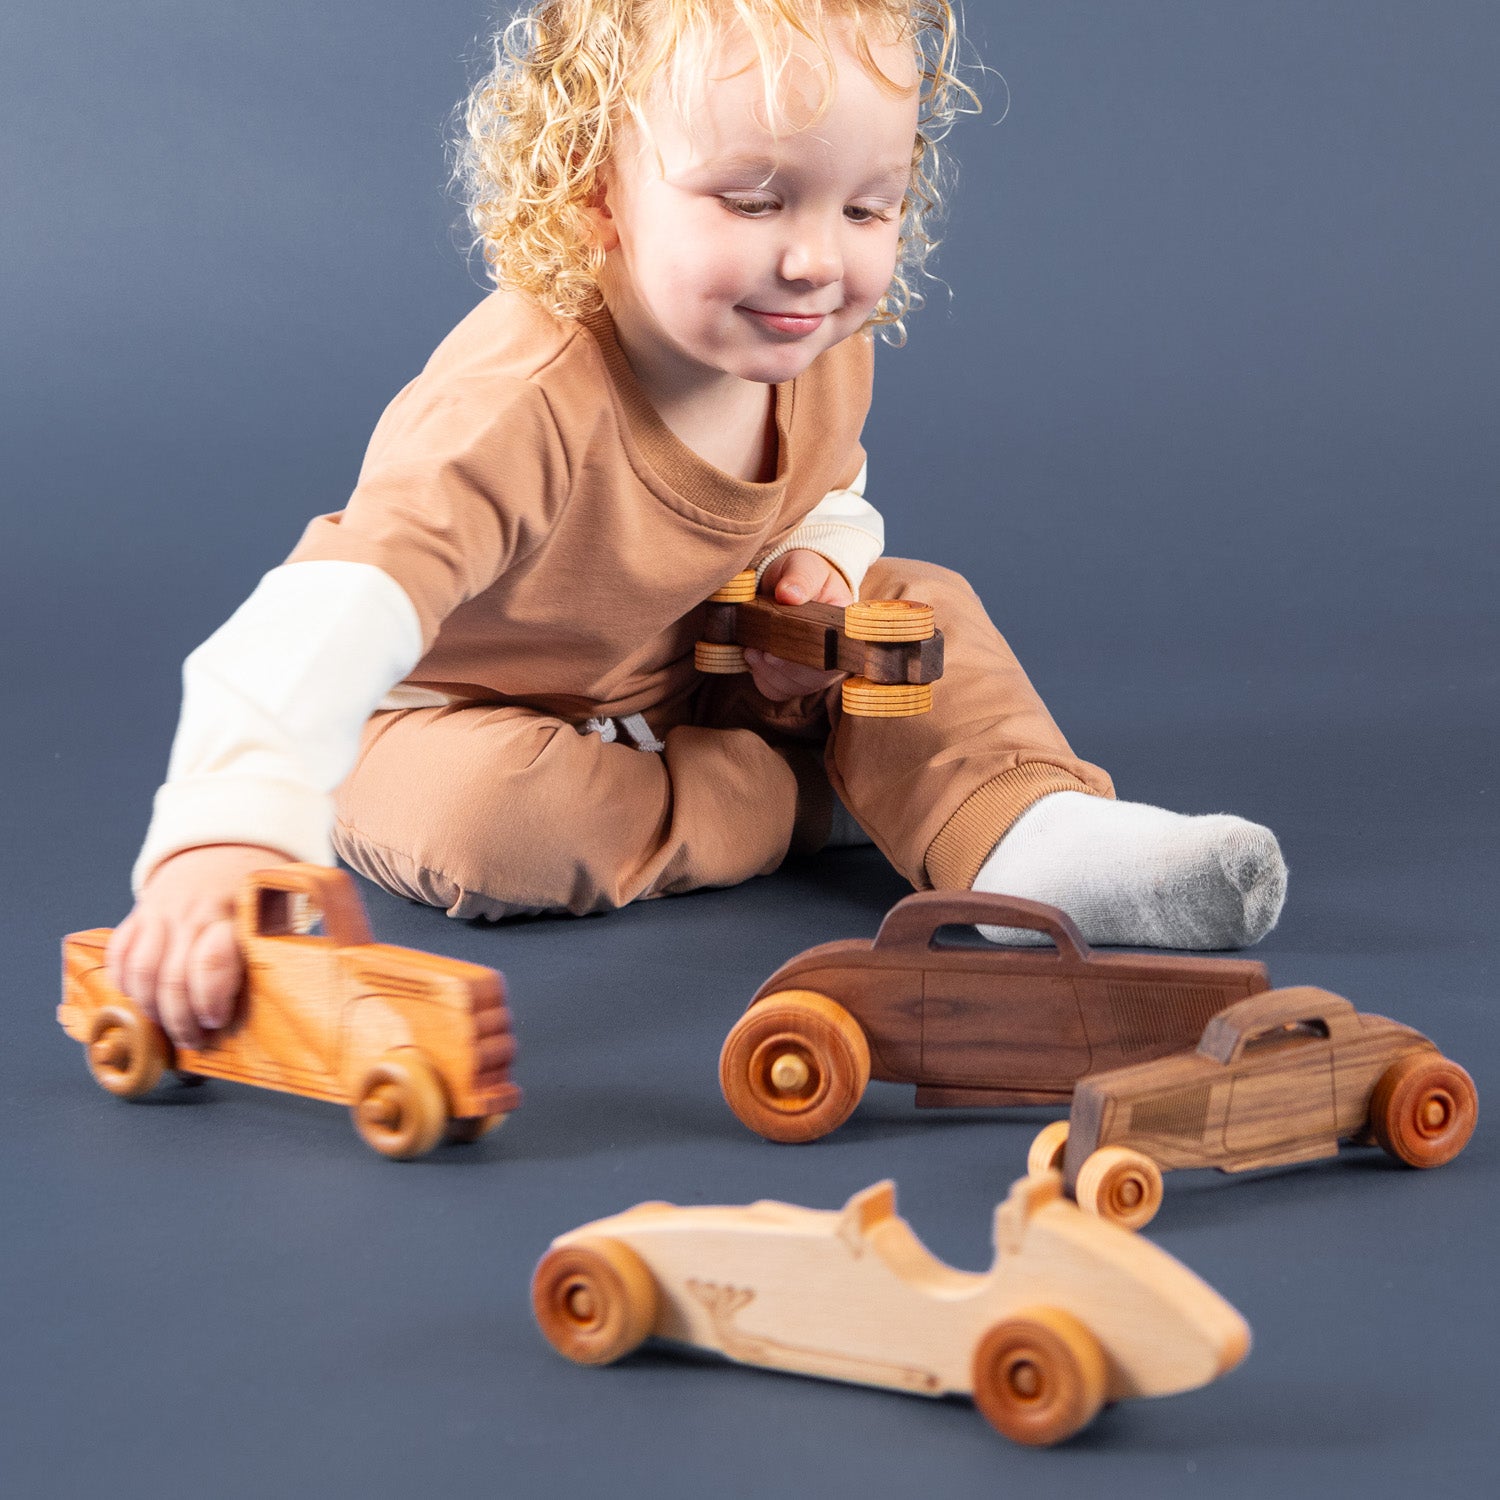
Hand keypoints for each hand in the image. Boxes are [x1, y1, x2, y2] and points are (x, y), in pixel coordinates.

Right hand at [105, 843, 288, 1048]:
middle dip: (180, 1020)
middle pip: (173, 978)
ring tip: (166, 1026)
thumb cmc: (258, 896)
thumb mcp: (278, 916)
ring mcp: (162, 913)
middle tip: (194, 1040)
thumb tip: (279, 1007)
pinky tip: (141, 999)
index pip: (213, 962)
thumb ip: (269, 954)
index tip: (217, 1021)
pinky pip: (120, 954)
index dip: (210, 1000)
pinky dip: (124, 983)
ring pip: (141, 971)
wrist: (226, 848)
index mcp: (235, 915)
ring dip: (151, 1008)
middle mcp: (194, 914)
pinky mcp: (140, 914)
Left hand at [744, 550, 854, 701]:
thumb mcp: (803, 565)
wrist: (793, 581)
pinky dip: (762, 678)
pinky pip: (779, 690)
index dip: (801, 659)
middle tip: (758, 648)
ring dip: (767, 671)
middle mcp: (836, 655)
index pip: (830, 656)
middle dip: (779, 665)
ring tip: (753, 649)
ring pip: (792, 686)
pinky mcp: (796, 678)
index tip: (774, 650)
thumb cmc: (803, 572)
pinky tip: (755, 658)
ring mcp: (817, 671)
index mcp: (844, 629)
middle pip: (810, 678)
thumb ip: (800, 578)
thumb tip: (789, 595)